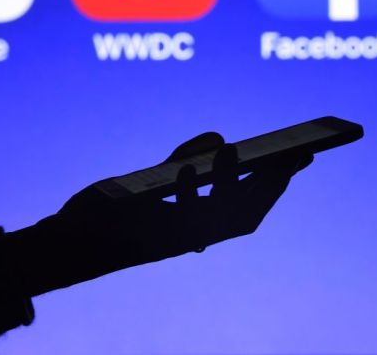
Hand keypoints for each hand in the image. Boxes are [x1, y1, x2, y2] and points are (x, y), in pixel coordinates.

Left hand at [7, 133, 311, 296]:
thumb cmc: (116, 211)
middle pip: (244, 212)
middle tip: (293, 152)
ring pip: (212, 217)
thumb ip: (187, 157)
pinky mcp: (145, 238)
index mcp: (200, 224)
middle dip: (271, 185)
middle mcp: (192, 236)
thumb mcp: (156, 178)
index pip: (250, 204)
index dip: (279, 183)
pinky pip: (169, 218)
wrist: (71, 241)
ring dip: (227, 184)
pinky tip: (187, 169)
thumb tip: (220, 136)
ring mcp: (171, 240)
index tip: (304, 155)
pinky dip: (183, 193)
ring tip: (234, 149)